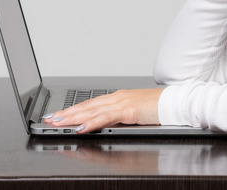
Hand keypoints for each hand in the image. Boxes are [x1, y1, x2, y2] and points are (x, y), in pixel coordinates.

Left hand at [44, 88, 163, 133]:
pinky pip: (106, 118)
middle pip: (87, 106)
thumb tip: (106, 126)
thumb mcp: (136, 114)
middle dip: (67, 113)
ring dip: (73, 117)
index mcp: (119, 98)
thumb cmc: (160, 108)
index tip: (59, 114)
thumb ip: (122, 118)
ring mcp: (123, 103)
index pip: (91, 104)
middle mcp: (118, 98)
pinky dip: (92, 122)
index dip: (73, 109)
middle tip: (50, 118)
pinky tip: (81, 127)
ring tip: (58, 122)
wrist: (176, 103)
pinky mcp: (129, 110)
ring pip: (92, 110)